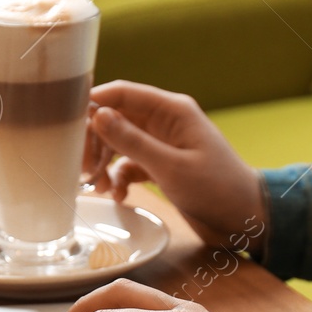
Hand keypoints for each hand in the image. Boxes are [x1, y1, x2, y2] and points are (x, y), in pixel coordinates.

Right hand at [83, 81, 268, 250]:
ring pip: (118, 143)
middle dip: (94, 140)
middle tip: (81, 167)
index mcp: (171, 110)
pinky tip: (118, 196)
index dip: (92, 103)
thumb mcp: (171, 167)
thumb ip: (133, 141)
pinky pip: (129, 164)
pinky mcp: (161, 166)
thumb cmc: (217, 189)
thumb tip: (97, 114)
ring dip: (104, 162)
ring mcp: (162, 144)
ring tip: (97, 187)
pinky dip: (119, 178)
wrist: (246, 219)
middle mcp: (164, 122)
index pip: (121, 93)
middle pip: (114, 118)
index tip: (65, 125)